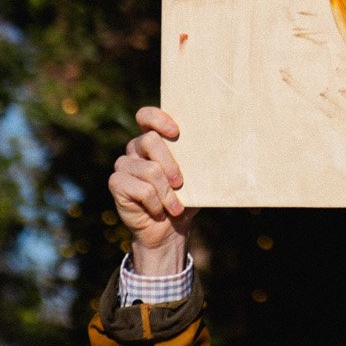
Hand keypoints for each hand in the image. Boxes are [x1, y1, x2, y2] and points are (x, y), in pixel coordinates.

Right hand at [108, 106, 194, 271]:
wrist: (169, 230)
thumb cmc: (185, 198)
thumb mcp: (197, 178)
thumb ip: (201, 160)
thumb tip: (228, 149)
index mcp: (153, 140)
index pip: (146, 116)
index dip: (157, 119)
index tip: (176, 132)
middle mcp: (135, 149)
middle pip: (149, 141)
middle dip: (170, 164)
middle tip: (181, 183)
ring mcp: (124, 165)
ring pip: (149, 170)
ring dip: (167, 193)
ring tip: (175, 207)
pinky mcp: (117, 183)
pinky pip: (140, 189)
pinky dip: (155, 203)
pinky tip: (157, 211)